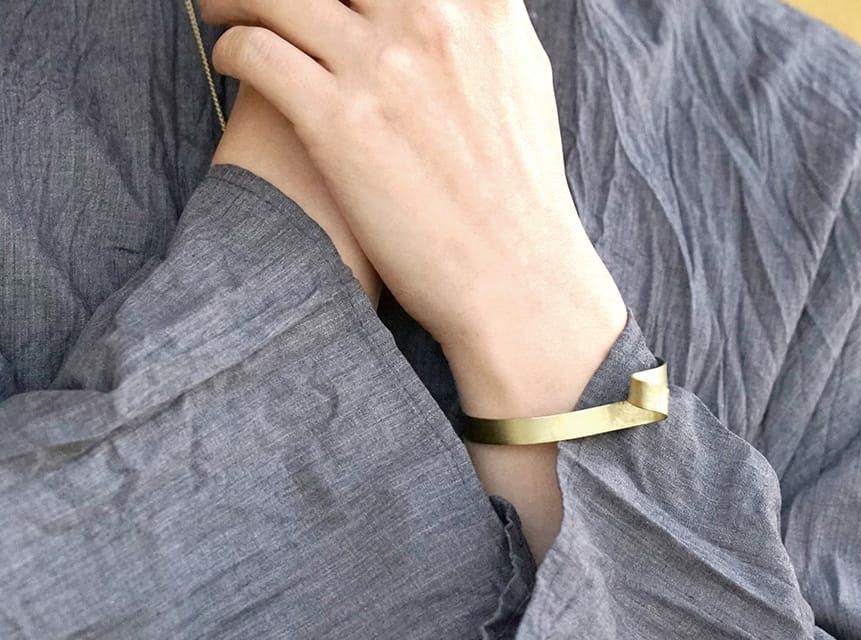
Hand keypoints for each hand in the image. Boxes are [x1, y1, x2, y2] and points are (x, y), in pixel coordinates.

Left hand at [202, 0, 625, 418]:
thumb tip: (460, 8)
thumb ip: (484, 27)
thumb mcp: (523, 81)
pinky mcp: (337, 121)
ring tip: (222, 9)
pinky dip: (230, 46)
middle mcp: (429, 20)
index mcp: (480, 6)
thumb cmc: (520, 192)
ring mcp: (381, 68)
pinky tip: (230, 59)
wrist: (513, 277)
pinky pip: (255, 52)